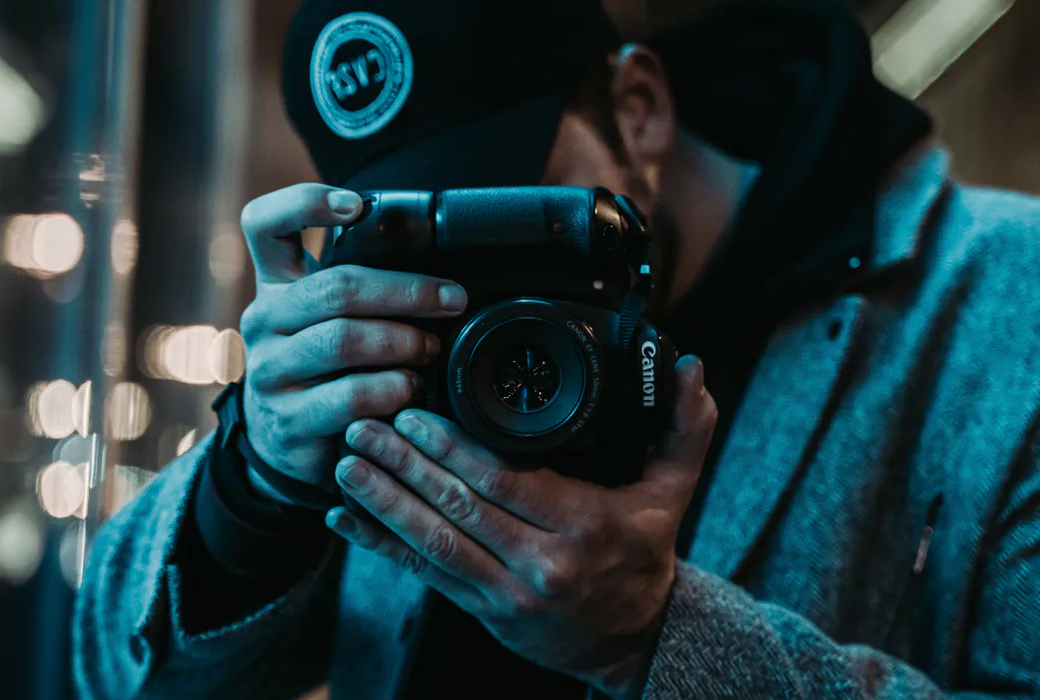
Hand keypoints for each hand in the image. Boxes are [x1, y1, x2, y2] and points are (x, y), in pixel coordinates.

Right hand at [236, 183, 469, 491]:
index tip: (356, 206)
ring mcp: (270, 371)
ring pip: (342, 340)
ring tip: (432, 350)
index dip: (305, 202)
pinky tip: (410, 389)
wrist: (288, 442)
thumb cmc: (327, 367)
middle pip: (334, 287)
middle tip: (451, 300)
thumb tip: (439, 273)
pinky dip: (392, 389)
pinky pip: (349, 396)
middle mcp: (264, 321)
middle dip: (407, 291)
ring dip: (403, 342)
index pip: (265, 224)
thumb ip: (362, 290)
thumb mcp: (331, 320)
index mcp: (276, 285)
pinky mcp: (288, 420)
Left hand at [326, 355, 716, 698]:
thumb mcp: (675, 491)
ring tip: (346, 463)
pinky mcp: (484, 610)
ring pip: (434, 543)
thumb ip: (686, 426)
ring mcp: (508, 593)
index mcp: (584, 524)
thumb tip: (692, 367)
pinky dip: (382, 545)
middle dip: (405, 465)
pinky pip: (426, 575)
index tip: (416, 414)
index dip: (454, 448)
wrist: (634, 641)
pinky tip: (347, 519)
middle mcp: (542, 563)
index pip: (506, 480)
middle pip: (460, 507)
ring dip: (384, 501)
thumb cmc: (646, 556)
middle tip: (365, 424)